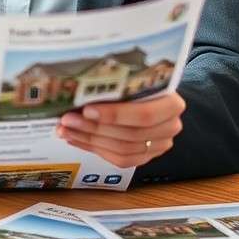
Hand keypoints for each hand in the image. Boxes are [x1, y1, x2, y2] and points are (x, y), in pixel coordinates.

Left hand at [56, 92, 184, 167]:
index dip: (115, 115)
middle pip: (130, 134)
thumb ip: (118, 84)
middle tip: (68, 120)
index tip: (87, 110)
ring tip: (66, 129)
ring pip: (122, 149)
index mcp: (172, 103)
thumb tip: (81, 84)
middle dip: (94, 128)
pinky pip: (120, 160)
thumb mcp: (134, 78)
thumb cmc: (139, 83)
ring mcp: (159, 145)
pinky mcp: (146, 157)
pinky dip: (94, 149)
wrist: (152, 97)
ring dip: (89, 140)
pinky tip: (76, 138)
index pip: (144, 115)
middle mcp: (170, 126)